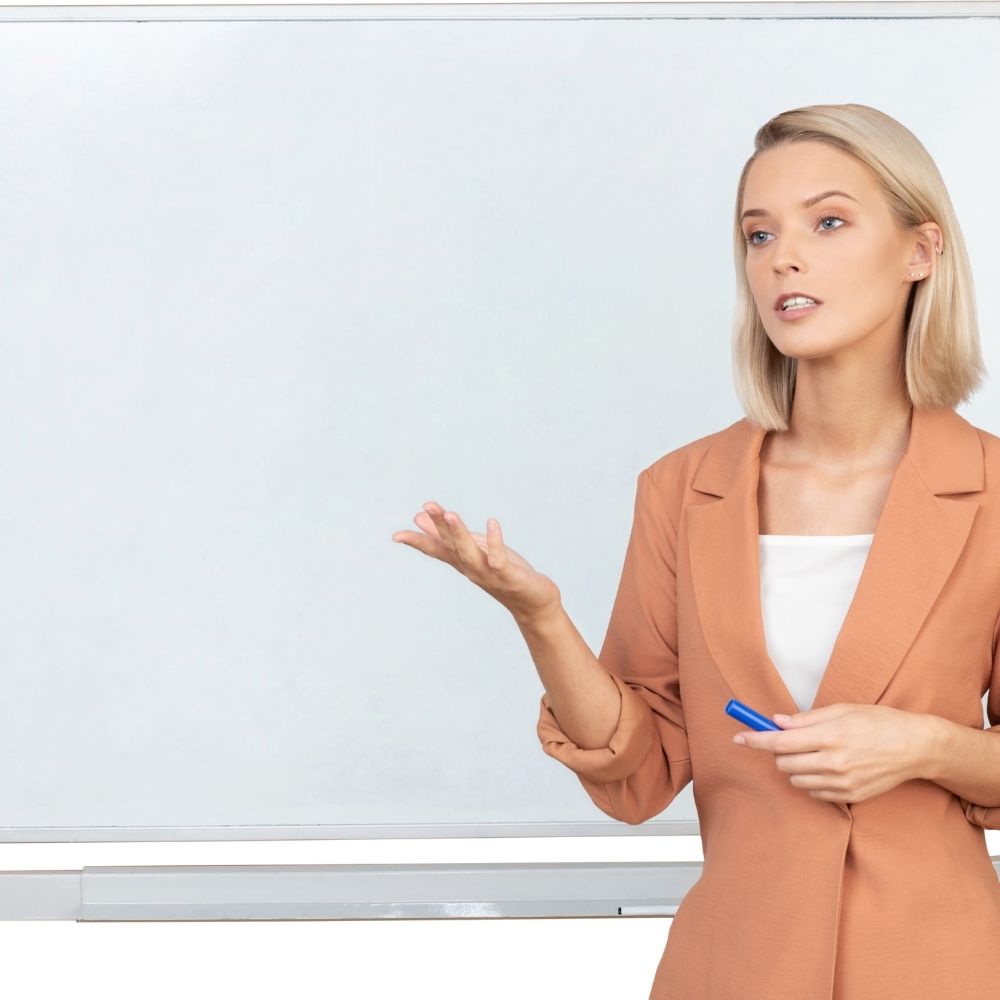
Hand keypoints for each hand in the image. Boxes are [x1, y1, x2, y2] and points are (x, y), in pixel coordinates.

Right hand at [392, 501, 561, 621]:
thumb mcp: (475, 549)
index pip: (436, 550)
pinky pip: (498, 559)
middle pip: (451, 546)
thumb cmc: (503, 572)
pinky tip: (493, 522)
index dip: (417, 543)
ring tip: (450, 514)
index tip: (396, 536)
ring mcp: (489, 574)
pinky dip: (495, 542)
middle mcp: (471, 568)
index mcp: (462, 561)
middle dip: (439, 526)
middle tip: (425, 508)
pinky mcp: (509, 576)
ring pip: (469, 553)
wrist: (533, 603)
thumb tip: (419, 517)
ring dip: (460, 534)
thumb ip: (450, 536)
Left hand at [733, 704, 928, 803]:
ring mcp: (842, 782)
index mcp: (830, 736)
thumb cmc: (879, 723)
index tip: (738, 738)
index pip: (780, 742)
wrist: (915, 747)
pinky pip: (815, 792)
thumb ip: (806, 719)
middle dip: (778, 751)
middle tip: (791, 740)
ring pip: (796, 780)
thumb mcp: (842, 710)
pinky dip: (811, 780)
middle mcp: (834, 762)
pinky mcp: (850, 796)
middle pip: (784, 763)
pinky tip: (826, 767)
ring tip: (813, 753)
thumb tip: (776, 722)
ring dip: (794, 766)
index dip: (755, 740)